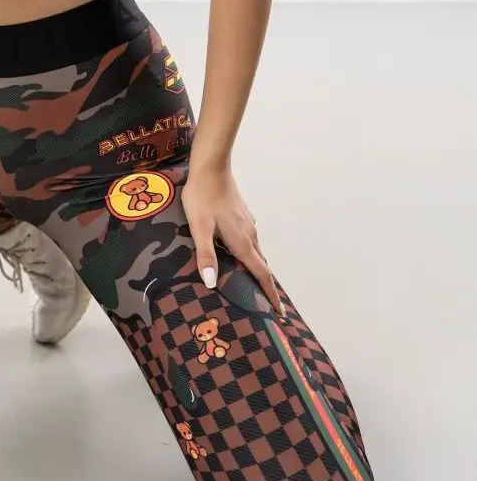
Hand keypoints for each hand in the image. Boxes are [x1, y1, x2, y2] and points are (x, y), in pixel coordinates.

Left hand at [181, 163, 285, 318]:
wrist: (211, 167)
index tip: (280, 313)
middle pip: (261, 266)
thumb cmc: (202, 197)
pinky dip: (250, 255)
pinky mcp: (242, 215)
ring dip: (258, 270)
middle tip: (267, 306)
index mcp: (241, 241)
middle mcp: (249, 234)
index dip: (270, 295)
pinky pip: (250, 241)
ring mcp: (247, 224)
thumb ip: (206, 255)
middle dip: (265, 287)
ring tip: (253, 285)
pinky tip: (239, 255)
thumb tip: (211, 284)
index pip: (261, 274)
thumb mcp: (199, 227)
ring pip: (256, 252)